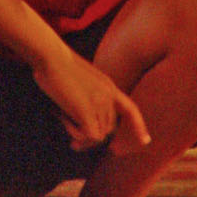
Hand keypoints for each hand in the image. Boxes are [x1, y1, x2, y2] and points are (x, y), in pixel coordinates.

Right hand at [32, 42, 148, 152]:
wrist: (51, 55)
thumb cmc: (58, 64)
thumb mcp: (82, 79)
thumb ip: (90, 95)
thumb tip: (86, 121)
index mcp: (109, 86)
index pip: (130, 109)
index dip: (138, 126)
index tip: (145, 141)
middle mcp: (108, 95)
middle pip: (108, 129)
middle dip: (89, 132)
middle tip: (67, 124)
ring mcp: (99, 103)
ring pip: (98, 135)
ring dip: (78, 131)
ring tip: (61, 114)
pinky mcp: (87, 111)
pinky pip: (88, 136)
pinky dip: (75, 133)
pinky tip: (61, 117)